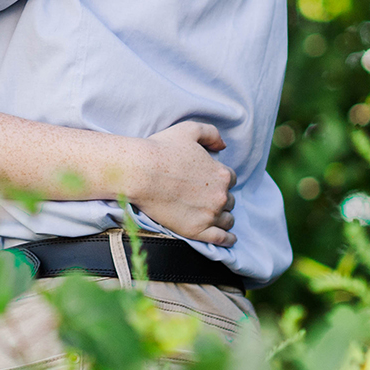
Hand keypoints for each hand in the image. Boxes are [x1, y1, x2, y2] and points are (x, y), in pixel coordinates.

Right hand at [130, 121, 235, 246]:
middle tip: (204, 197)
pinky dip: (228, 239)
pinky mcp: (197, 231)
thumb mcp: (189, 130)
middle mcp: (220, 195)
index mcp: (221, 173)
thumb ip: (211, 133)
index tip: (207, 181)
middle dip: (220, 197)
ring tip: (213, 216)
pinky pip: (221, 239)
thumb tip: (223, 145)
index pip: (230, 179)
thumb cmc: (161, 149)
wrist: (139, 172)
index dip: (219, 179)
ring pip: (227, 219)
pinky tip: (229, 238)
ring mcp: (210, 215)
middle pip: (229, 199)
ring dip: (223, 216)